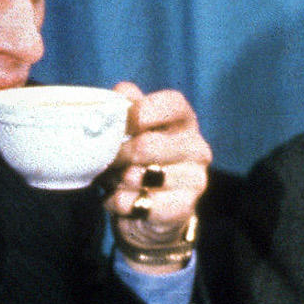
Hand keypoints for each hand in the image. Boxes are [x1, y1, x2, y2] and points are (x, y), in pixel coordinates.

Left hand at [102, 82, 207, 267]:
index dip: (141, 111)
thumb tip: (121, 93)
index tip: (121, 123)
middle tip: (106, 160)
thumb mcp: (134, 130)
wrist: (153, 211)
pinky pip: (138, 204)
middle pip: (147, 145)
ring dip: (115, 181)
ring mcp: (194, 180)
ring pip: (139, 177)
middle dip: (117, 155)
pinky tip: (119, 201)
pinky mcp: (184, 208)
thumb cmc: (140, 161)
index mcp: (185, 122)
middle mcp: (197, 149)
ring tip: (113, 181)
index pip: (172, 103)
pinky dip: (119, 203)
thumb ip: (127, 107)